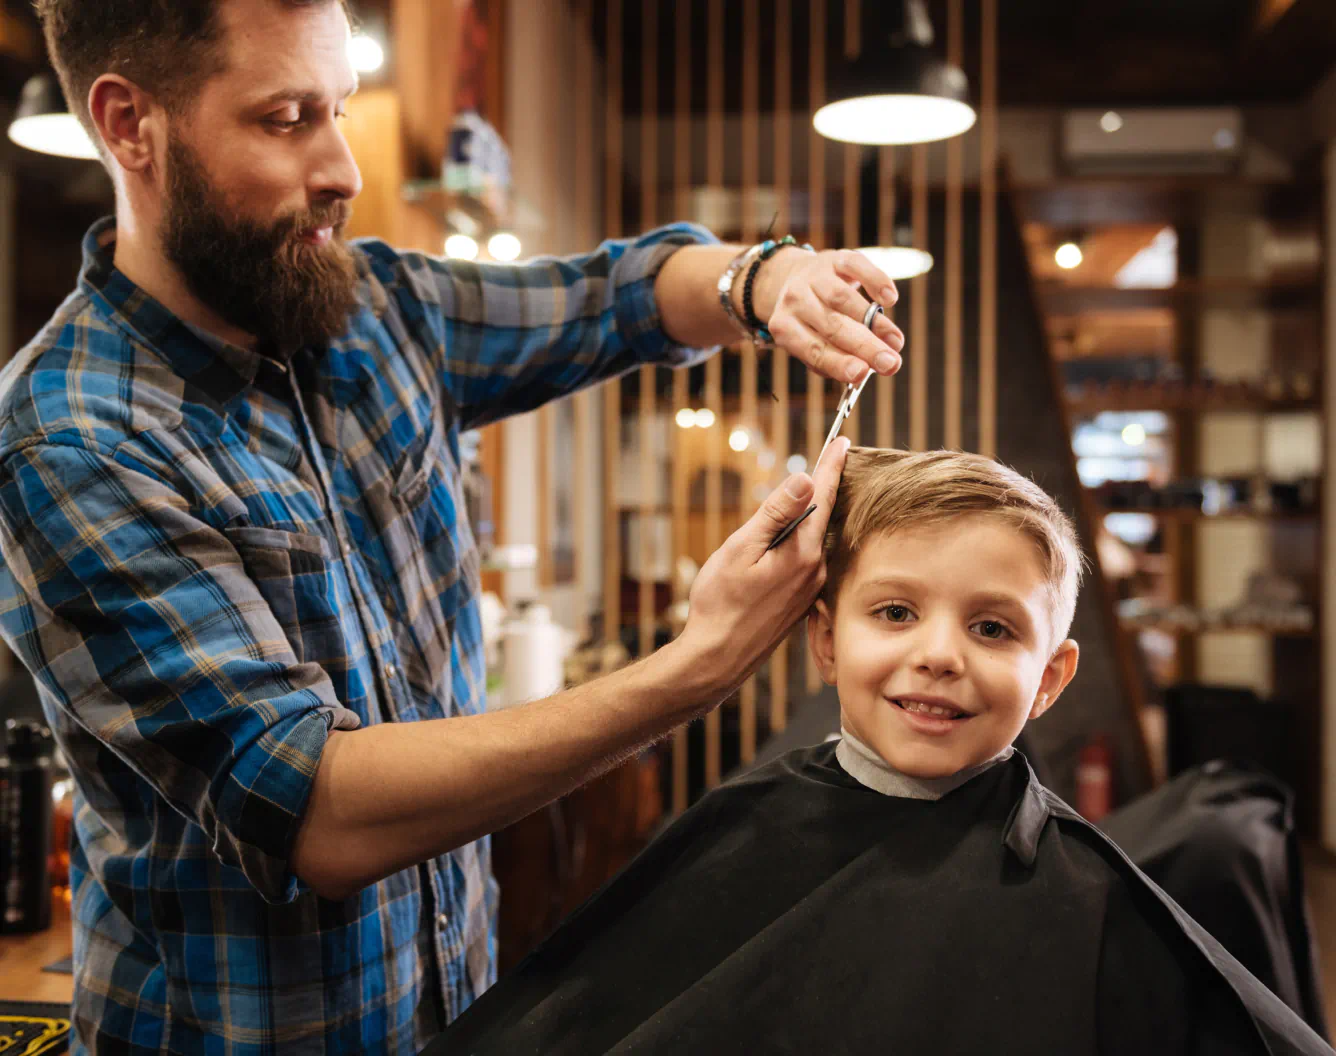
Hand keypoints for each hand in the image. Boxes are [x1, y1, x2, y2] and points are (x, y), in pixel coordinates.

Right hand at [669, 437, 850, 703]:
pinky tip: (788, 538)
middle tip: (830, 454)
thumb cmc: (721, 603)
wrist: (718, 657)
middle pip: (821, 516)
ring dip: (807, 516)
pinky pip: (806, 558)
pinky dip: (801, 540)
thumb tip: (805, 479)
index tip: (842, 440)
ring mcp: (809, 587)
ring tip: (807, 491)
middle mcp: (815, 569)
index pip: (822, 497)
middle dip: (822, 486)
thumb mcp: (741, 549)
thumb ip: (775, 514)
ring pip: (812, 539)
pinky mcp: (800, 600)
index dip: (830, 465)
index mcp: (802, 552)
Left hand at [754, 248, 905, 384]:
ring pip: (844, 300)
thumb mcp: (813, 344)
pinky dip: (875, 281)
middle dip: (865, 347)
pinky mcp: (836, 258)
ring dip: (875, 323)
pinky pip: (856, 266)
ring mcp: (815, 276)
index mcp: (785, 328)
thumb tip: (866, 369)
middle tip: (891, 363)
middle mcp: (795, 300)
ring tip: (896, 341)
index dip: (839, 362)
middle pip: (832, 326)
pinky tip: (889, 299)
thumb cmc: (811, 323)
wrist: (795, 278)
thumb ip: (836, 359)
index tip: (862, 373)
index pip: (814, 350)